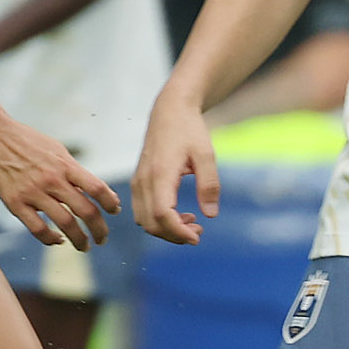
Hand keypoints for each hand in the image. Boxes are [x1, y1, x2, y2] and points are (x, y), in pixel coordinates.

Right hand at [0, 113, 119, 249]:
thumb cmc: (24, 140)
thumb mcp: (54, 149)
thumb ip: (71, 169)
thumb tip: (90, 189)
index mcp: (64, 165)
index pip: (96, 188)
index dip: (110, 202)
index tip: (114, 211)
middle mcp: (52, 180)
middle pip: (86, 211)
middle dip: (99, 229)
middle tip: (102, 239)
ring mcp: (33, 192)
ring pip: (65, 224)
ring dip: (79, 239)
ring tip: (84, 246)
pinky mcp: (14, 202)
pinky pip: (37, 228)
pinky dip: (51, 239)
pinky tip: (57, 240)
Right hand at [132, 90, 219, 244]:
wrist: (169, 111)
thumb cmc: (189, 130)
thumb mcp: (206, 155)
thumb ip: (209, 185)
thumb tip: (210, 215)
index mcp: (160, 173)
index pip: (162, 214)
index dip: (178, 232)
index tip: (197, 237)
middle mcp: (143, 180)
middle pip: (151, 223)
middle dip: (174, 235)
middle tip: (198, 233)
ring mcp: (138, 182)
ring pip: (144, 221)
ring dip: (166, 230)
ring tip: (192, 224)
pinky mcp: (138, 182)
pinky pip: (142, 211)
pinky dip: (158, 221)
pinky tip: (179, 215)